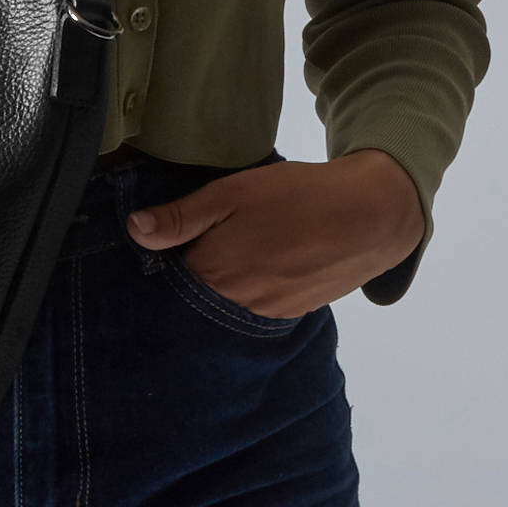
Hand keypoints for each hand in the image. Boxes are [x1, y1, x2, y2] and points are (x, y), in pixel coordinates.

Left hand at [125, 148, 425, 318]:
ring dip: (232, 278)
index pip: (171, 274)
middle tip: (221, 234)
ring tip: (249, 244)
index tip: (181, 233)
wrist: (373, 214)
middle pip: (201, 291)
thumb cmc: (297, 196)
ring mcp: (268, 312)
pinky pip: (261, 303)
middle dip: (202, 267)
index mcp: (213, 274)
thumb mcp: (232, 194)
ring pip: (232, 298)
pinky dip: (258, 284)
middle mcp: (236, 305)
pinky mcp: (296, 312)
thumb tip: (134, 230)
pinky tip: (271, 258)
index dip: (174, 252)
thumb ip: (181, 217)